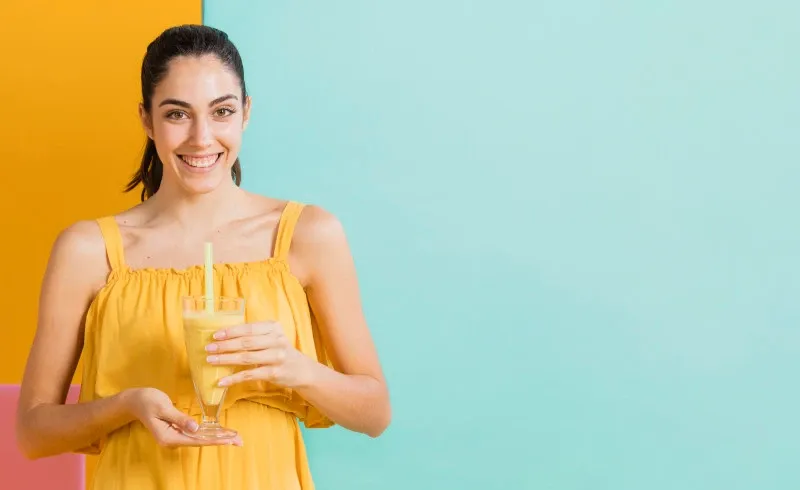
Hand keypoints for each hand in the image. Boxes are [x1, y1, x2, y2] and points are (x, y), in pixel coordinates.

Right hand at [123, 387, 241, 446]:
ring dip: (218, 438)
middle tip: (240, 441)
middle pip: (201, 442)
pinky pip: (196, 433)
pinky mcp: (177, 430)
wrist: (134, 400)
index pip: (196, 440)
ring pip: (200, 438)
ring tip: (235, 438)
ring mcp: (175, 436)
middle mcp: (172, 440)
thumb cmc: (147, 401)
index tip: (229, 440)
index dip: (214, 440)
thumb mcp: (163, 408)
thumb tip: (195, 428)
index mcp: (168, 437)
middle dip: (221, 441)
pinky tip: (221, 433)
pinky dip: (210, 432)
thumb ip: (179, 419)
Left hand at [206, 321, 315, 388]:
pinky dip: (234, 378)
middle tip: (209, 348)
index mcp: (274, 328)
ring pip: (246, 358)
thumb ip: (256, 335)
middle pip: (246, 342)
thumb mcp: (273, 338)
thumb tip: (225, 336)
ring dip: (226, 359)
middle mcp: (276, 341)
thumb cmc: (281, 352)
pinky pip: (250, 375)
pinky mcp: (274, 373)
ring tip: (211, 360)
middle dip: (225, 345)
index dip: (231, 331)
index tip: (215, 335)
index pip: (249, 328)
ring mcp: (276, 357)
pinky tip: (221, 381)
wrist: (302, 370)